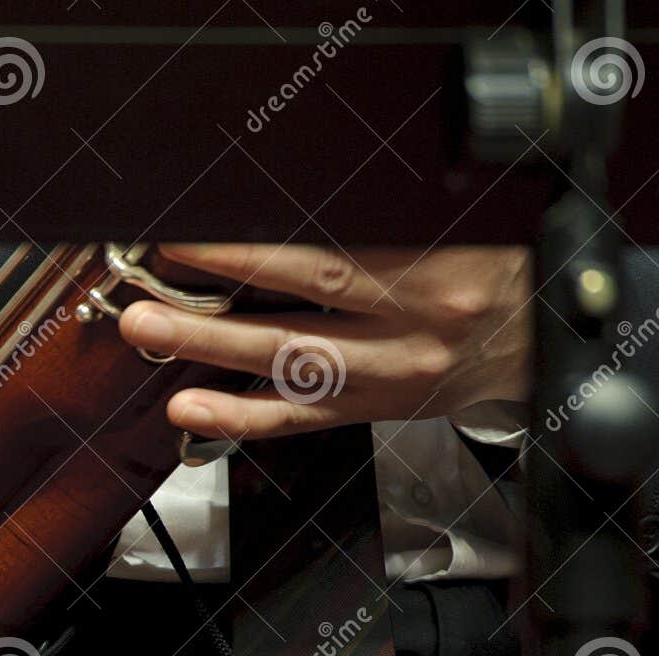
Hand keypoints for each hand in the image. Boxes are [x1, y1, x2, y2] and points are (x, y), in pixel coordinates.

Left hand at [118, 244, 531, 439]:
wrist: (538, 336)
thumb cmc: (491, 269)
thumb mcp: (455, 227)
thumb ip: (379, 223)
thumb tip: (276, 207)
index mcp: (434, 267)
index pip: (328, 256)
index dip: (252, 250)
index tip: (190, 236)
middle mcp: (409, 325)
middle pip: (299, 312)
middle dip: (214, 306)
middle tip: (148, 300)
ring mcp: (386, 374)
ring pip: (289, 365)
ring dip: (212, 352)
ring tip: (153, 337)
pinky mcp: (370, 409)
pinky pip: (298, 418)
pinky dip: (240, 416)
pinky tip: (193, 411)